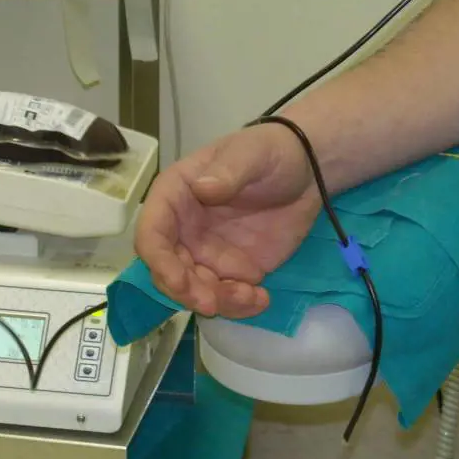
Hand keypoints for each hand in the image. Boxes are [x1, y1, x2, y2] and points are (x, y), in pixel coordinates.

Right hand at [135, 122, 321, 318]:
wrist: (307, 171)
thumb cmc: (271, 153)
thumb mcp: (251, 153)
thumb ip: (227, 170)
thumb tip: (202, 188)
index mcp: (175, 197)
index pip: (151, 234)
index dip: (159, 261)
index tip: (178, 280)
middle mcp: (182, 230)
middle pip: (167, 271)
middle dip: (186, 291)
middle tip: (213, 303)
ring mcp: (206, 253)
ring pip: (195, 290)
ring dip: (217, 301)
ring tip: (253, 296)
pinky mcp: (232, 270)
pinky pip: (225, 296)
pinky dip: (240, 306)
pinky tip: (262, 297)